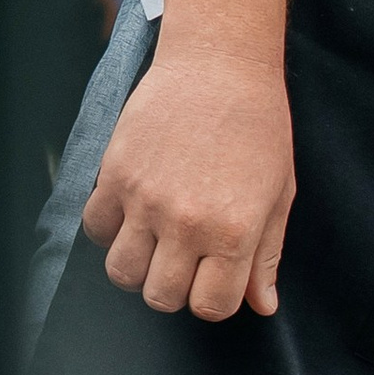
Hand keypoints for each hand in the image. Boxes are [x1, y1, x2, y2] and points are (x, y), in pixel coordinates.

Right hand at [82, 38, 295, 319]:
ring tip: (155, 241)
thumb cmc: (258, 129)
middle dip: (174, 288)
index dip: (213, 299)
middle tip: (184, 261)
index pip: (210, 307)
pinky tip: (132, 212)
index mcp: (233, 232)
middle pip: (161, 297)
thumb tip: (262, 305)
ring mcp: (145, 200)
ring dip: (138, 266)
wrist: (220, 67)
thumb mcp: (278, 195)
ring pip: (122, 272)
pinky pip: (95, 229)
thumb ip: (266, 255)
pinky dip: (110, 230)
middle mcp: (186, 223)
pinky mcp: (115, 174)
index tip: (214, 278)